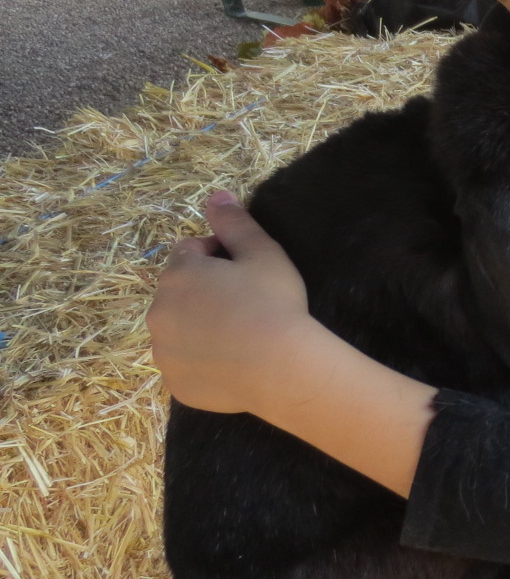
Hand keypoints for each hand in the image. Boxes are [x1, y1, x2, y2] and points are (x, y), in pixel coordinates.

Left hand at [148, 190, 311, 415]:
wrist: (281, 368)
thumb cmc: (274, 304)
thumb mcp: (263, 253)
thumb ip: (235, 222)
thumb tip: (216, 195)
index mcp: (179, 274)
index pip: (190, 252)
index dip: (219, 257)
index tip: (246, 272)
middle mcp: (159, 311)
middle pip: (179, 293)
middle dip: (205, 293)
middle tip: (246, 305)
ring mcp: (164, 351)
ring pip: (179, 330)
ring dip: (200, 328)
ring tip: (240, 337)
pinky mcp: (175, 383)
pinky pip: (186, 365)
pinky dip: (203, 362)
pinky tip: (233, 364)